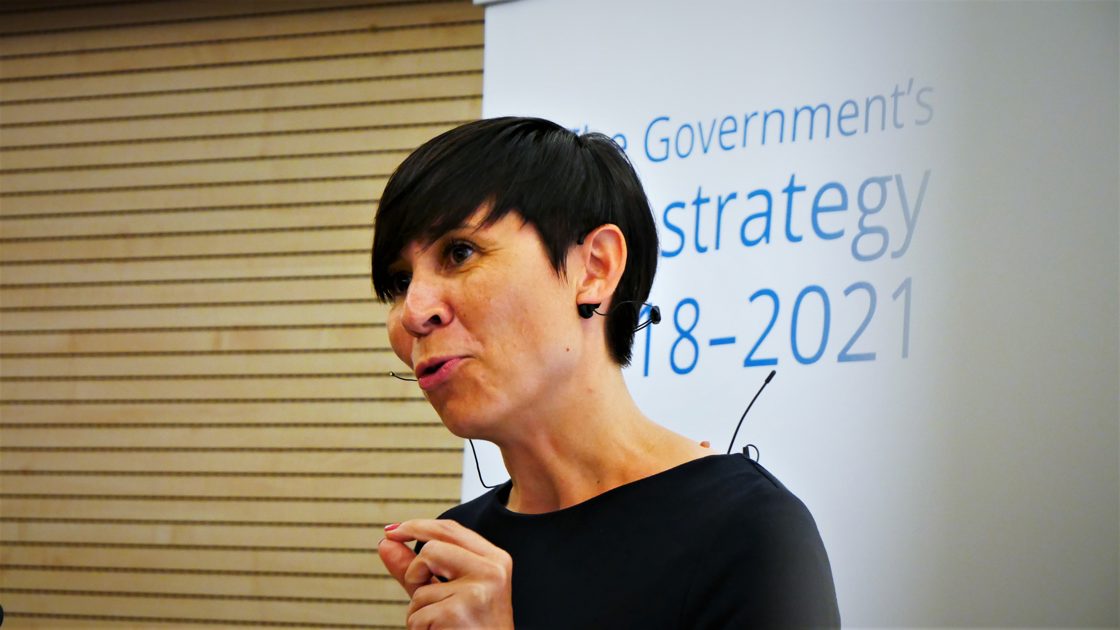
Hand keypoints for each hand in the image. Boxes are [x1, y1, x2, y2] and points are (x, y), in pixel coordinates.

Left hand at [378, 519, 513, 629]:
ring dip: (418, 611)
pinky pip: (417, 615)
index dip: (416, 526)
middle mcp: (491, 570)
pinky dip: (420, 628)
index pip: (450, 530)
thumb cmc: (472, 629)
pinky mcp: (458, 612)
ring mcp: (477, 590)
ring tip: (441, 623)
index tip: (393, 531)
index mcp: (495, 559)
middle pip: (432, 548)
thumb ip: (418, 568)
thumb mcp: (448, 592)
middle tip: (421, 590)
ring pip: (421, 588)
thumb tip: (386, 542)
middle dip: (415, 571)